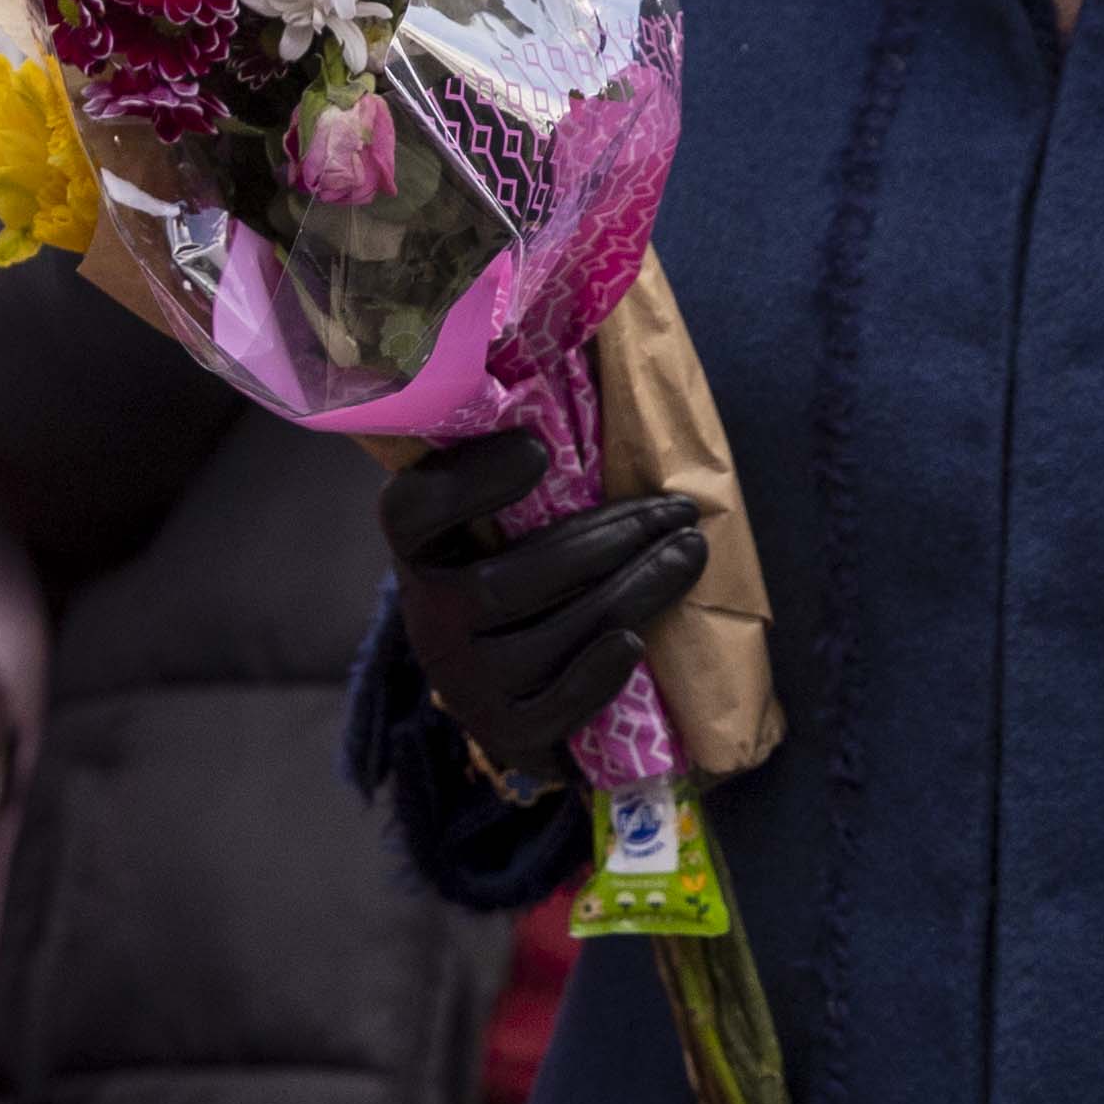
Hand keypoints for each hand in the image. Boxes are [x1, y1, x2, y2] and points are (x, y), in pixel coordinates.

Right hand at [378, 429, 709, 787]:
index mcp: (419, 551)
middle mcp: (431, 618)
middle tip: (678, 511)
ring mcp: (467, 680)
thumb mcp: (490, 529)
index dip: (468, 483)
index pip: (413, 511)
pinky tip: (640, 636)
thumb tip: (586, 374)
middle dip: (609, 540)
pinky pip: (562, 701)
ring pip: (552, 636)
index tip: (538, 451)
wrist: (500, 690)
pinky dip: (601, 669)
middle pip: (513, 581)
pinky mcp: (509, 728)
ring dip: (635, 591)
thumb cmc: (512, 577)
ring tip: (689, 555)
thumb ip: (516, 475)